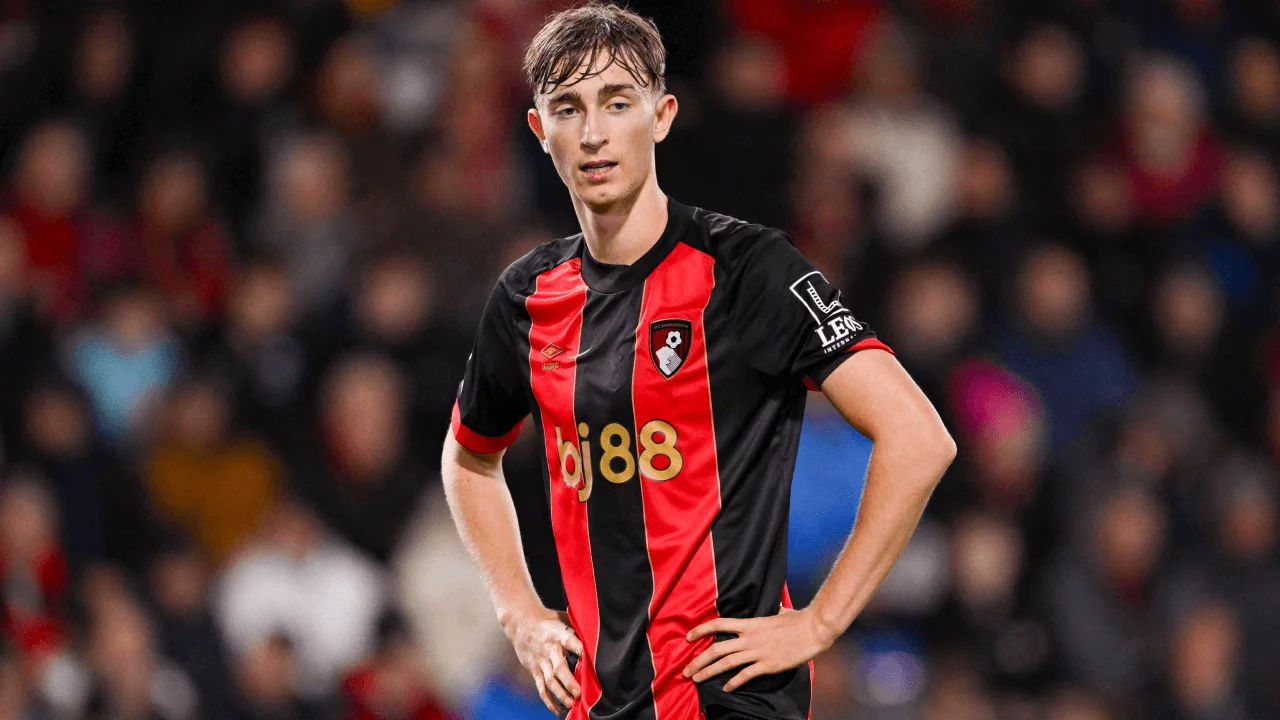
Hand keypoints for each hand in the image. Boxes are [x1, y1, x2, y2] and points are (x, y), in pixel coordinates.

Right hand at [506, 607, 583, 712]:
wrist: (521, 623)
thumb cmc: (549, 621)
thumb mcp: (564, 618)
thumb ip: (579, 629)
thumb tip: (600, 635)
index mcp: (560, 634)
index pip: (571, 642)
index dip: (581, 650)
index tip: (592, 661)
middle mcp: (550, 650)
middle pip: (559, 668)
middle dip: (569, 682)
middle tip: (579, 693)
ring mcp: (541, 661)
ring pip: (549, 681)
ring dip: (560, 694)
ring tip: (571, 704)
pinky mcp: (535, 670)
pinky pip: (541, 687)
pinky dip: (548, 700)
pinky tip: (557, 710)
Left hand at [682, 608, 833, 691]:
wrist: (813, 629)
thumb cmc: (798, 620)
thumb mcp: (779, 612)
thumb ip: (771, 613)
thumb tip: (774, 609)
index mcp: (750, 624)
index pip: (719, 624)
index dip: (701, 630)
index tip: (688, 637)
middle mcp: (749, 638)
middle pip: (717, 649)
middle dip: (698, 660)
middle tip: (686, 670)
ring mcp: (758, 652)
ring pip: (726, 663)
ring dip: (709, 672)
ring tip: (696, 679)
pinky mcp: (768, 664)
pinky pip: (746, 675)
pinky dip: (734, 682)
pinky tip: (726, 688)